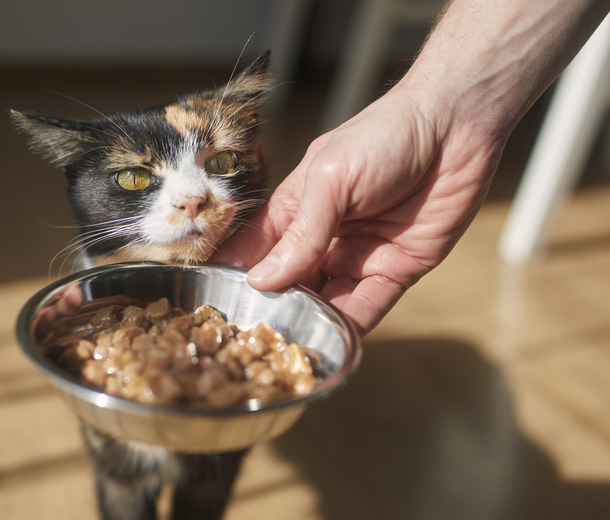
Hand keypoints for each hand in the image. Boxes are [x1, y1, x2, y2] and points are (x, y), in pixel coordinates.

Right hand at [213, 88, 502, 335]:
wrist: (456, 125)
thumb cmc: (384, 136)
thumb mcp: (330, 179)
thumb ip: (301, 232)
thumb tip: (262, 281)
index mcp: (297, 209)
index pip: (257, 251)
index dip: (237, 278)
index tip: (217, 309)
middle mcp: (323, 238)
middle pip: (290, 284)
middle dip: (273, 311)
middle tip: (252, 343)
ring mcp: (358, 257)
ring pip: (326, 302)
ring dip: (309, 325)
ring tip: (287, 353)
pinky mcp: (397, 272)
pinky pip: (368, 307)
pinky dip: (350, 329)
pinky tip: (332, 348)